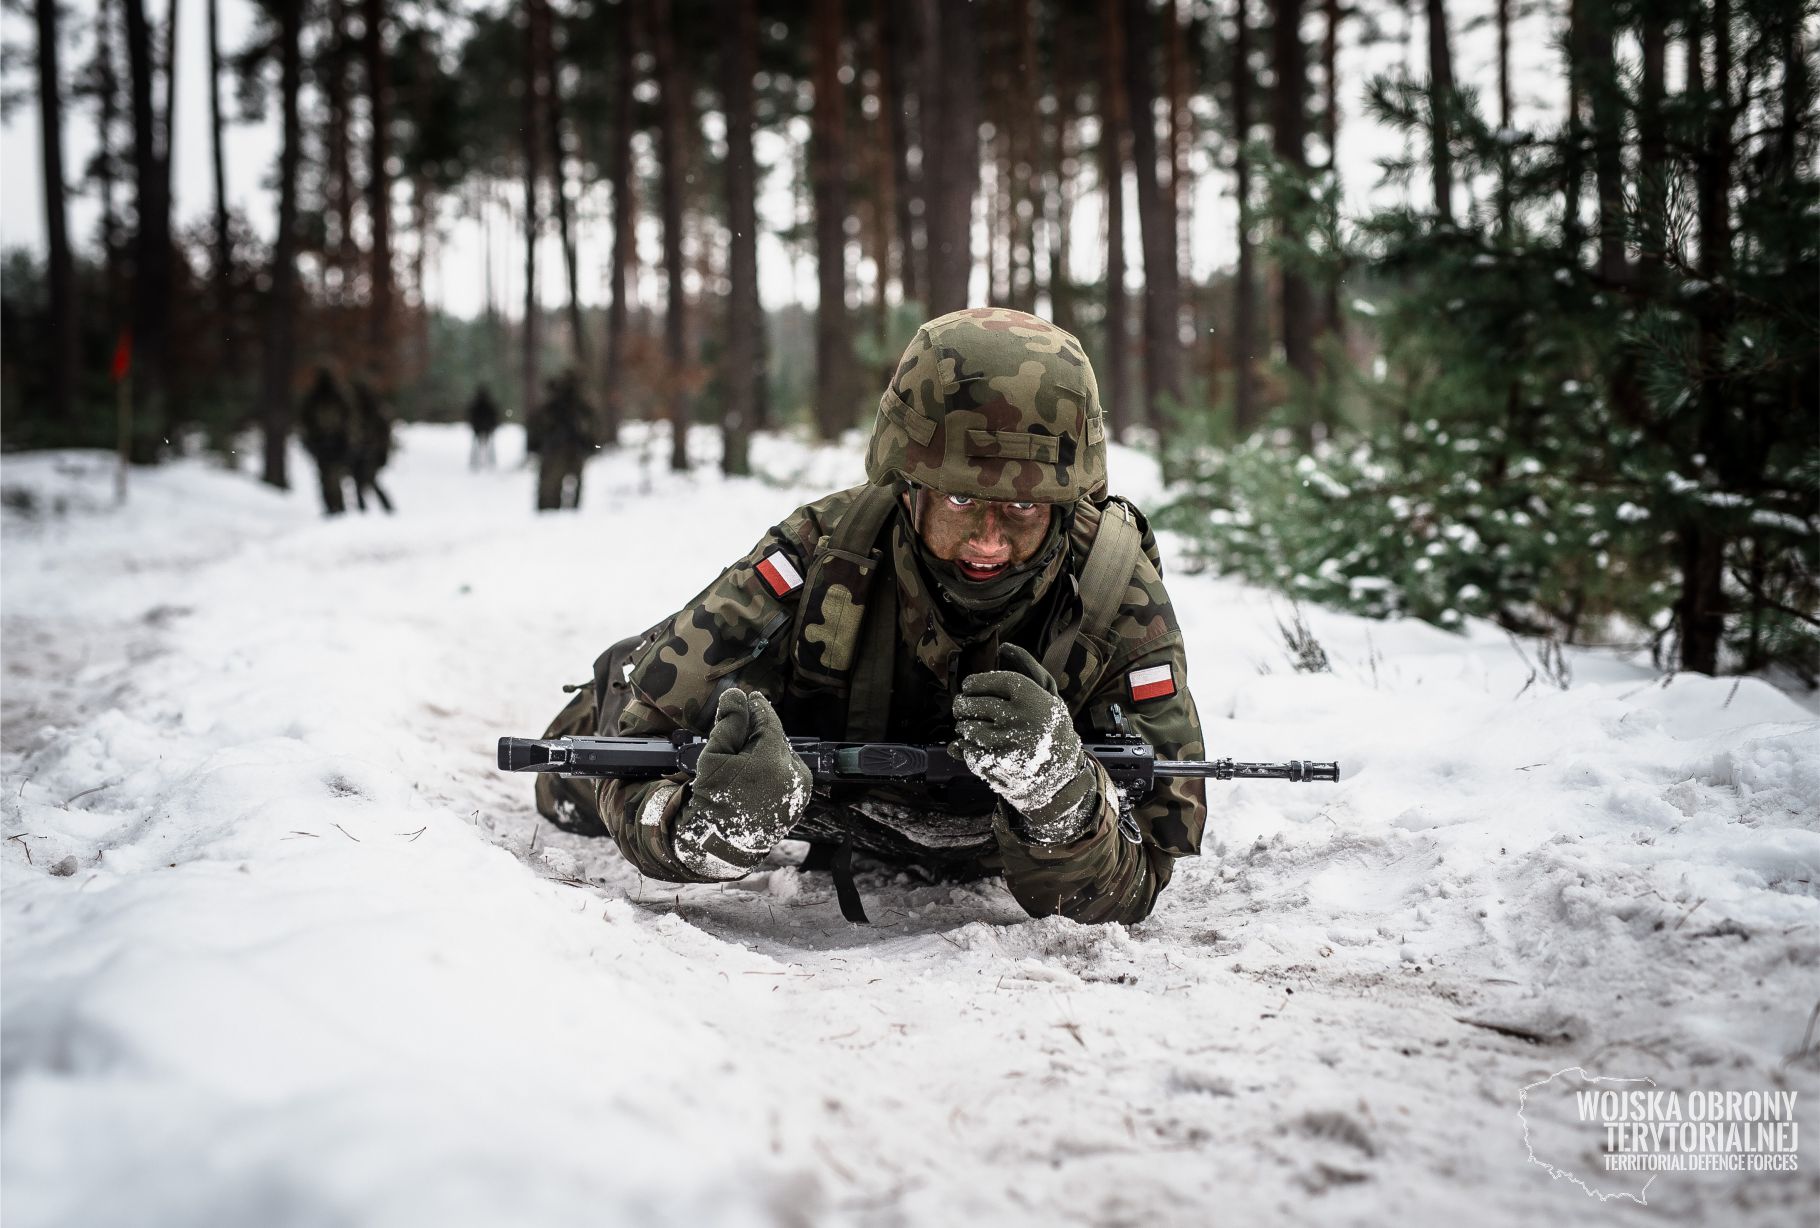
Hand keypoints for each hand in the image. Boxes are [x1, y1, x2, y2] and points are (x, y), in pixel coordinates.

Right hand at [672, 689, 811, 877]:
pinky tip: (754, 773)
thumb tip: (738, 695)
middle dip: (759, 731)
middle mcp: (794, 772)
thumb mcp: (713, 756)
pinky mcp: (799, 799)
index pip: (769, 721)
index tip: (751, 696)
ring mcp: (800, 788)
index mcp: (773, 760)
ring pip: (783, 754)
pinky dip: (773, 767)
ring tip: (744, 757)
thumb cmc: (714, 799)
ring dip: (767, 749)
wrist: (722, 843)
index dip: (758, 707)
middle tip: (740, 731)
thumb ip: (729, 722)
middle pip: (777, 738)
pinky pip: (787, 772)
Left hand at [951, 645, 1098, 842]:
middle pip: (970, 704)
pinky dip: (965, 747)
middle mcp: (1018, 719)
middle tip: (964, 707)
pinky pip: (966, 750)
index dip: (974, 682)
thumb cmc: (1051, 727)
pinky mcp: (996, 766)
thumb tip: (1004, 646)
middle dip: (962, 704)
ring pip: (966, 727)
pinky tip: (977, 746)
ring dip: (964, 726)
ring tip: (972, 727)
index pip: (990, 681)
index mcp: (1031, 698)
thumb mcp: (1050, 694)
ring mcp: (1006, 744)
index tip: (969, 686)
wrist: (1059, 775)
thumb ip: (1029, 667)